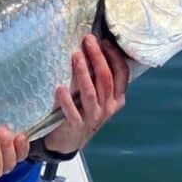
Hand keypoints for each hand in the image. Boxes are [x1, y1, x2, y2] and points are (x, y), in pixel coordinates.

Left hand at [42, 35, 128, 154]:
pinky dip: (66, 100)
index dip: (114, 56)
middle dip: (97, 57)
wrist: (69, 141)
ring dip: (83, 73)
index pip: (122, 74)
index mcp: (116, 99)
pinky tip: (59, 87)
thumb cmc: (83, 110)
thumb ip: (98, 77)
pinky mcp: (76, 126)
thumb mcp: (97, 96)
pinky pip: (72, 112)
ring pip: (90, 92)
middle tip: (87, 40)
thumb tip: (94, 46)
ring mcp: (93, 117)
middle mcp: (107, 108)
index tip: (104, 41)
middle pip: (105, 79)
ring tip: (76, 56)